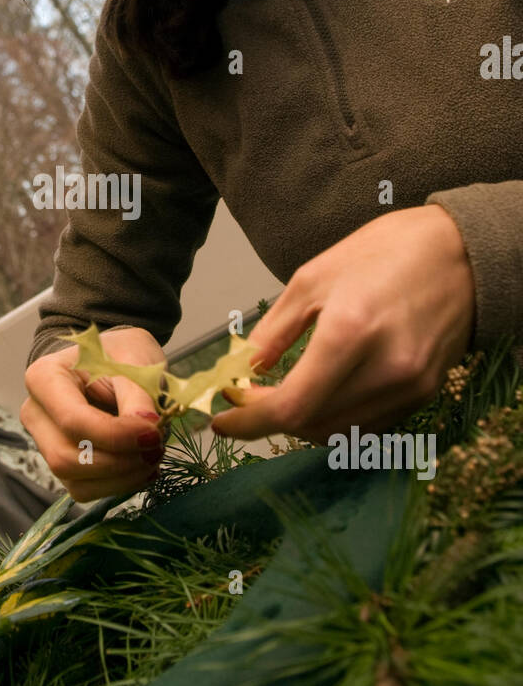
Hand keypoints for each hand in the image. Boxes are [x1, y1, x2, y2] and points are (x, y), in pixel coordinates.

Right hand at [21, 326, 169, 501]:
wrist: (115, 361)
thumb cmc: (121, 354)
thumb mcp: (136, 361)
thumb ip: (139, 395)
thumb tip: (149, 429)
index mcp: (44, 377)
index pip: (73, 420)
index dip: (116, 435)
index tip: (154, 431)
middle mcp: (35, 413)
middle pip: (66, 458)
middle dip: (119, 462)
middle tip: (158, 446)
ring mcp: (45, 443)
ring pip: (75, 482)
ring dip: (122, 478)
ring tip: (154, 455)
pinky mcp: (62, 465)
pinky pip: (85, 490)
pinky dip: (119, 485)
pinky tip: (142, 466)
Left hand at [211, 205, 475, 446]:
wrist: (462, 252)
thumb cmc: (386, 252)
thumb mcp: (313, 279)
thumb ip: (272, 333)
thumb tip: (240, 372)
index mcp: (351, 331)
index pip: (291, 407)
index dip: (249, 421)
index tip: (222, 416)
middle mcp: (385, 368)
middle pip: (311, 426)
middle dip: (268, 419)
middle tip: (246, 397)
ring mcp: (410, 386)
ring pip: (337, 432)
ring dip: (300, 422)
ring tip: (280, 395)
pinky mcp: (425, 394)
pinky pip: (367, 425)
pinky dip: (334, 419)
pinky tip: (320, 395)